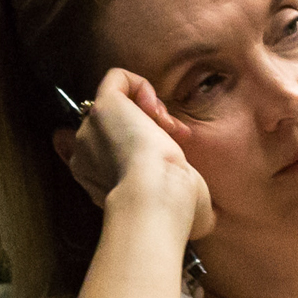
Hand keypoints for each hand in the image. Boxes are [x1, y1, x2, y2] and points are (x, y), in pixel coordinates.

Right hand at [53, 68, 213, 240]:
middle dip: (148, 126)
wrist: (156, 199)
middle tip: (172, 141)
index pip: (100, 150)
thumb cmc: (169, 212)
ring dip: (149, 108)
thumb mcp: (178, 213)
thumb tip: (212, 219)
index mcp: (95, 179)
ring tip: (169, 129)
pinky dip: (140, 84)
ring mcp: (89, 129)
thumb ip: (182, 203)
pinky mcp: (102, 106)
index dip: (128, 142)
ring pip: (119, 101)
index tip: (159, 152)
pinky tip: (156, 108)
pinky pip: (116, 78)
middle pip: (116, 123)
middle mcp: (85, 153)